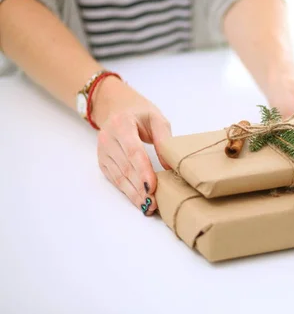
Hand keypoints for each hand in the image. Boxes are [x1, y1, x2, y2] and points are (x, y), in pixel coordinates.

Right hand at [93, 77, 171, 215]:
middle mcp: (108, 138)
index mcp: (122, 124)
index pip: (133, 151)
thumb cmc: (138, 112)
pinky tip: (138, 200)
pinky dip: (126, 191)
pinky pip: (114, 178)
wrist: (114, 106)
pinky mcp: (102, 160)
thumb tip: (170, 166)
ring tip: (148, 206)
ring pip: (118, 176)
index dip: (142, 171)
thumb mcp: (156, 118)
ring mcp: (103, 151)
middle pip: (125, 168)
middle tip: (154, 203)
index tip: (152, 186)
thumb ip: (164, 139)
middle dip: (140, 187)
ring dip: (133, 194)